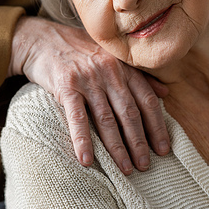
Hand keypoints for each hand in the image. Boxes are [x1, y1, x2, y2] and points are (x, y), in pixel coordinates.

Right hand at [9, 16, 169, 173]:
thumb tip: (165, 93)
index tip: (163, 148)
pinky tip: (86, 160)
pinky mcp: (66, 86)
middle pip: (129, 112)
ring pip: (106, 118)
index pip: (146, 99)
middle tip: (145, 166)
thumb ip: (138, 75)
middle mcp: (109, 71)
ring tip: (125, 169)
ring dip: (117, 147)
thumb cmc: (79, 50)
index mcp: (122, 66)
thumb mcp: (111, 56)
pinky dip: (83, 140)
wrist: (43, 39)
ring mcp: (88, 78)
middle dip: (139, 141)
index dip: (156, 126)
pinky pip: (77, 117)